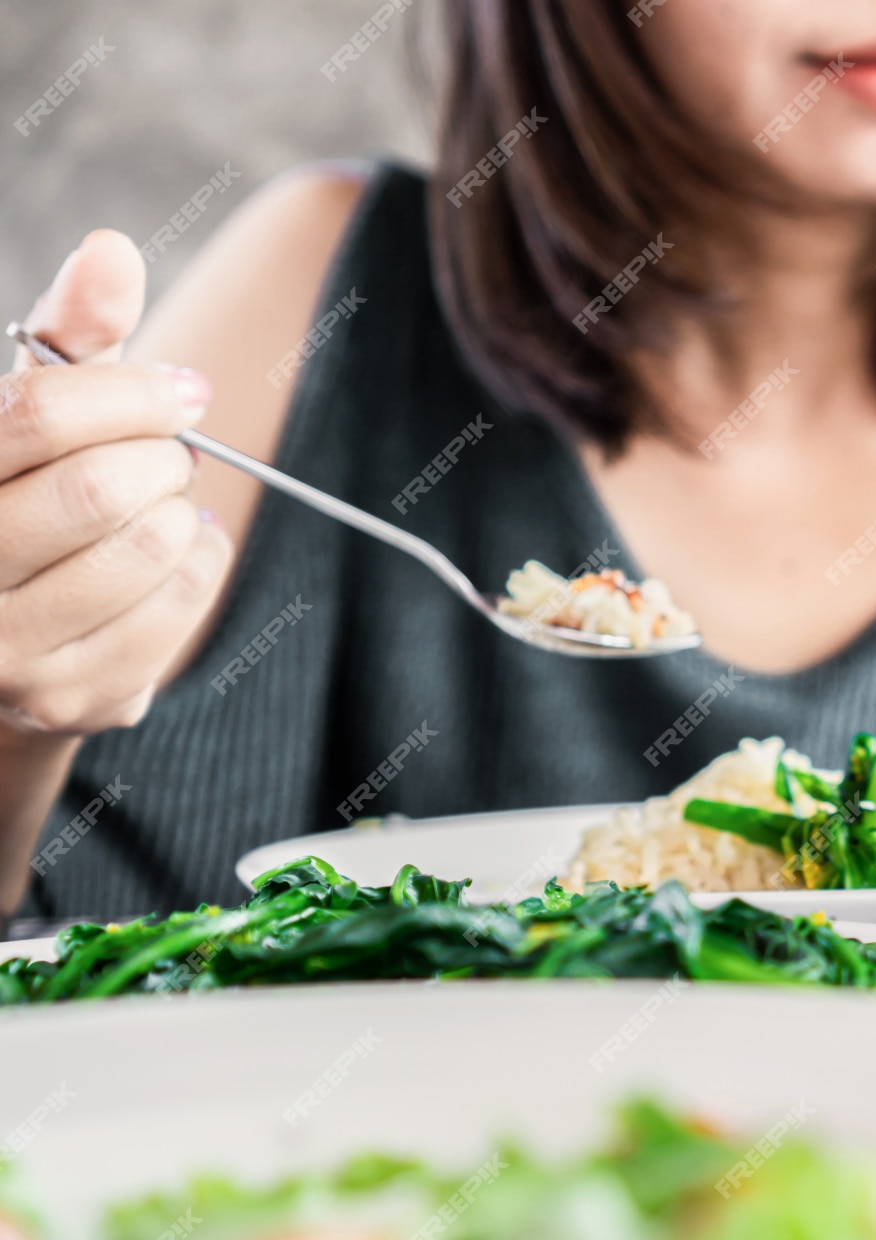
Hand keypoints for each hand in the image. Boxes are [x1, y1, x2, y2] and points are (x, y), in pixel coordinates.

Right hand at [0, 231, 232, 740]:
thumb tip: (112, 249)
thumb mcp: (33, 410)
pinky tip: (175, 558)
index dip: (129, 392)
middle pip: (99, 488)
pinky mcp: (69, 702)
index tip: (183, 392)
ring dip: (185, 512)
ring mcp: (1, 653)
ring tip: (164, 506)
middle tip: (168, 459)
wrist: (7, 639)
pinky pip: (182, 608)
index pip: (36, 415)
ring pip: (149, 549)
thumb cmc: (25, 492)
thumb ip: (71, 332)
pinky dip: (204, 565)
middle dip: (160, 459)